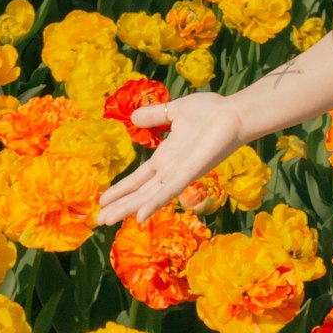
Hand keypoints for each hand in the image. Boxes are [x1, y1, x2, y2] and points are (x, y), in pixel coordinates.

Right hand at [96, 91, 245, 225]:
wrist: (234, 112)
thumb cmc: (210, 112)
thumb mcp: (175, 111)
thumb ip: (155, 116)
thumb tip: (134, 117)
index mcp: (167, 157)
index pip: (140, 178)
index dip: (122, 189)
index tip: (102, 200)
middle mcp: (171, 170)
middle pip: (141, 192)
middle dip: (120, 205)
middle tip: (98, 220)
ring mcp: (181, 173)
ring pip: (150, 196)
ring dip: (128, 208)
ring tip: (107, 221)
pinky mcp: (192, 172)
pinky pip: (170, 190)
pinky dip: (155, 203)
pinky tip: (140, 217)